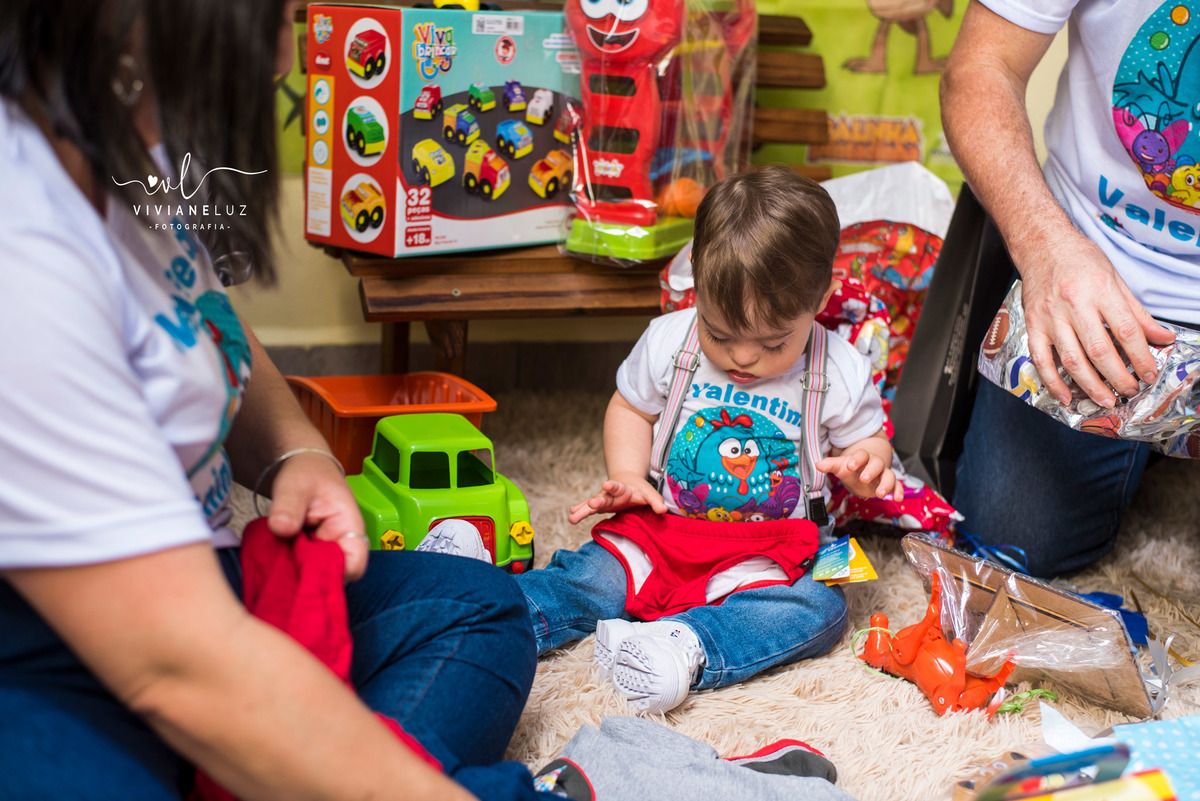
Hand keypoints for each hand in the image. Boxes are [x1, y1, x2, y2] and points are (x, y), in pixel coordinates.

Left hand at [267, 451, 368, 580]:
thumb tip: (281, 529)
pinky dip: (290, 569)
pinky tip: (273, 566)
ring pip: (316, 574)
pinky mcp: (310, 553)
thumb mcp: (295, 485)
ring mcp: (325, 550)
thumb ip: (288, 506)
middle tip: (281, 574)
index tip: (305, 573)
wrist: (303, 467)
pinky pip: (303, 568)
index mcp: (348, 526)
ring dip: (297, 575)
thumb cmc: (307, 472)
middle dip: (309, 579)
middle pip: (334, 575)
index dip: (335, 576)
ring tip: (274, 571)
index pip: (354, 564)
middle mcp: (341, 543)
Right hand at [568, 476, 666, 523]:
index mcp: (623, 489)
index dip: (613, 486)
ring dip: (582, 510)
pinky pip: (587, 508)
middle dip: (596, 502)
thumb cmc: (639, 490)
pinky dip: (580, 510)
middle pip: (602, 498)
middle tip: (591, 505)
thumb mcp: (649, 493)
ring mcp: (603, 500)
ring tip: (572, 517)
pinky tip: (571, 515)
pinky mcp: (599, 506)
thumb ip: (656, 501)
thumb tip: (663, 511)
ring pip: (591, 504)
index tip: (607, 484)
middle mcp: (610, 494)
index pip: (618, 487)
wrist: (627, 482)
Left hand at [816, 449, 902, 501]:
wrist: (863, 472)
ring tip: (880, 494)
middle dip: (871, 471)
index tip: (850, 465)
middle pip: (877, 464)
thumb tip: (818, 465)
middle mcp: (875, 464)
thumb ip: (831, 465)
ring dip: (886, 484)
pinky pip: (897, 486)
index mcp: (863, 457)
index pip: (862, 455)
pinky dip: (898, 491)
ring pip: (889, 475)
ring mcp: (883, 474)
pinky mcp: (889, 484)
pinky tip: (897, 499)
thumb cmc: (852, 468)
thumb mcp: (841, 466)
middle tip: (863, 478)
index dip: (857, 459)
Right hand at [1020, 235, 1174, 405]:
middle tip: (1130, 389)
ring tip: (1106, 399)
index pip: (1125, 330)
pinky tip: (1065, 396)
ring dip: (1090, 385)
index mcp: (1100, 290)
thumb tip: (1162, 337)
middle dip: (1118, 376)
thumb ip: (1137, 313)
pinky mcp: (1033, 325)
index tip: (1149, 372)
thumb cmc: (1079, 259)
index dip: (1140, 356)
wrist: (1041, 245)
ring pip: (1071, 359)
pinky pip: (1041, 359)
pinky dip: (1053, 381)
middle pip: (1099, 350)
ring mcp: (1050, 317)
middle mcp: (1074, 305)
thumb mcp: (1116, 279)